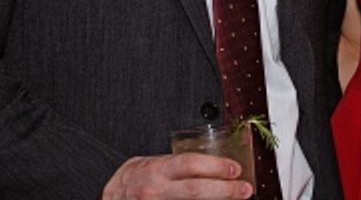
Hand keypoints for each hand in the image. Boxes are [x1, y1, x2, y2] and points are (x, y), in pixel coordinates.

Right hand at [101, 153, 251, 199]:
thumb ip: (184, 166)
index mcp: (158, 170)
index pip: (190, 165)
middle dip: (225, 191)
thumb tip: (221, 168)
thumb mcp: (159, 165)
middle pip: (195, 191)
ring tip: (236, 198)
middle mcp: (156, 191)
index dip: (216, 166)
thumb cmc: (140, 178)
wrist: (115, 196)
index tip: (236, 169)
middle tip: (245, 189)